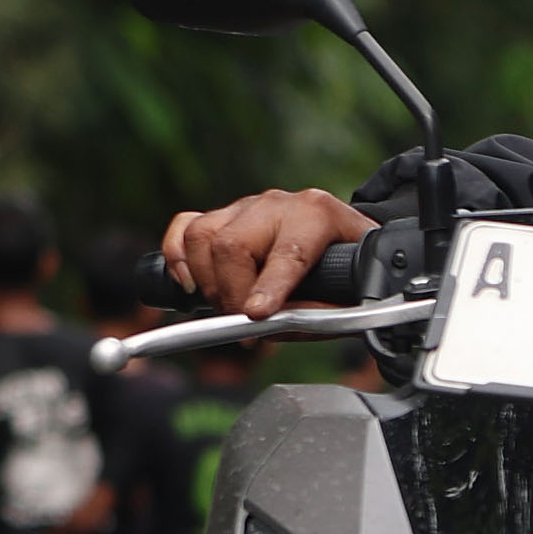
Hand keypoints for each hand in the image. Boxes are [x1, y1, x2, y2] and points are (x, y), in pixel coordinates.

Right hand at [163, 189, 372, 316]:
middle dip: (231, 294)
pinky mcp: (222, 215)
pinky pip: (184, 226)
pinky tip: (189, 283)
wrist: (346, 234)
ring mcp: (245, 207)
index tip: (257, 315)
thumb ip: (324, 313)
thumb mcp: (355, 287)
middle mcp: (277, 205)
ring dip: (206, 282)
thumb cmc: (352, 261)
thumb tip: (279, 328)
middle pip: (232, 245)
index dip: (270, 286)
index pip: (288, 252)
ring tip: (227, 308)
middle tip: (244, 324)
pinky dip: (177, 257)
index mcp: (318, 214)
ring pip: (202, 236)